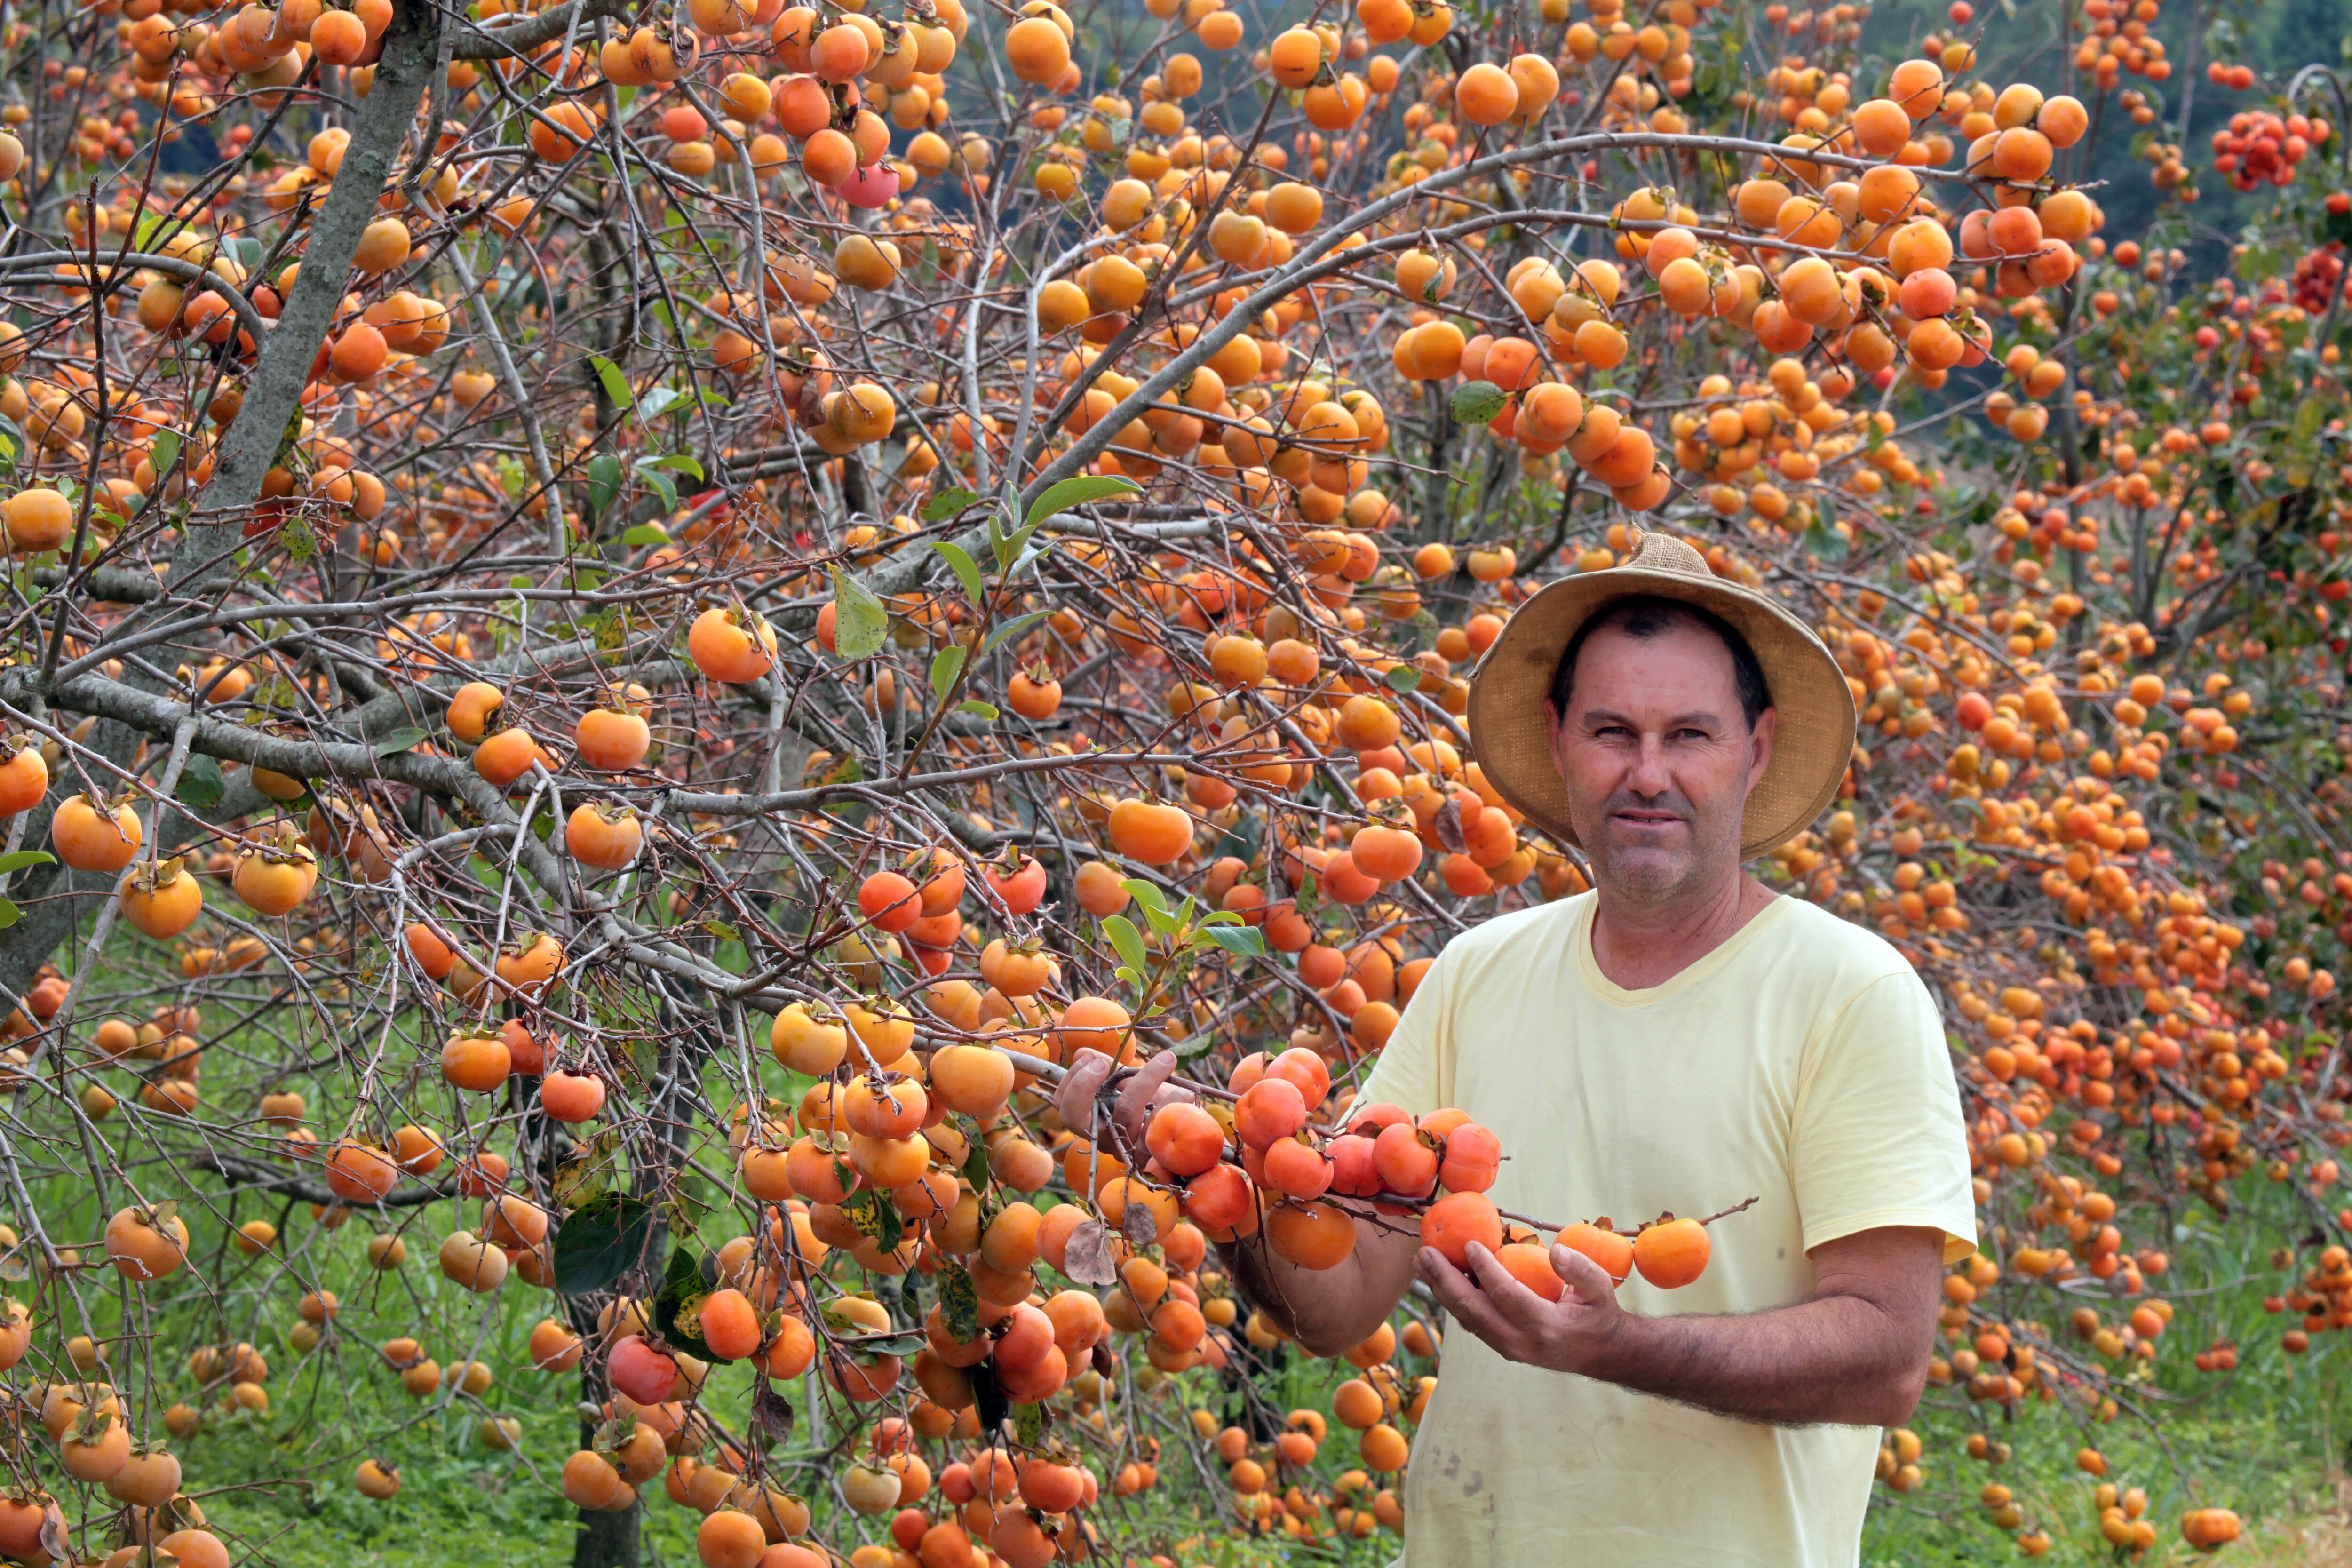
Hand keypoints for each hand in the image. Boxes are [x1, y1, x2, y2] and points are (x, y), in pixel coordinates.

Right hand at [1053, 1047, 1191, 1152]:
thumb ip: (1107, 1069)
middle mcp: (1103, 1137)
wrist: (1189, 1132)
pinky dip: (1172, 1102)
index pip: (1065, 1109)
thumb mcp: (1130, 1083)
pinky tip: (1184, 1091)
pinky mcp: (1152, 1154)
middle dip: (1082, 1086)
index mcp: (1093, 1122)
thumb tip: (1083, 1053)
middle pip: (1076, 1119)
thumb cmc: (1154, 1102)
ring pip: (1125, 1111)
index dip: (1071, 1083)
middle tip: (1102, 1063)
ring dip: (1145, 1079)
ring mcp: (1126, 1148)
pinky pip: (1158, 1125)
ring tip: (1167, 1058)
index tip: (1090, 1058)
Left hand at [1416, 1239, 1631, 1376]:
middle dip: (1445, 1279)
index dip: (1485, 1269)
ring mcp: (1508, 1348)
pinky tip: (1441, 1278)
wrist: (1600, 1353)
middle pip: (1473, 1310)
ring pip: (1466, 1319)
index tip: (1469, 1244)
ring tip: (1422, 1262)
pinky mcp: (1501, 1346)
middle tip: (1425, 1252)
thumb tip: (1554, 1251)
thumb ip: (1580, 1269)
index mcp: (1545, 1327)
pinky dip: (1453, 1300)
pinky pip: (1472, 1323)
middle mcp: (1520, 1343)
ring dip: (1441, 1289)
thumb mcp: (1600, 1289)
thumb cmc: (1599, 1314)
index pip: (1506, 1295)